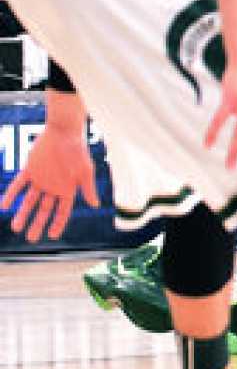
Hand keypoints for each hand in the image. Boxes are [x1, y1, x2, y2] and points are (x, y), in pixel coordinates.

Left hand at [2, 122, 97, 242]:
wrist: (63, 131)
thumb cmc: (78, 150)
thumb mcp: (85, 171)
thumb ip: (87, 188)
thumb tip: (96, 204)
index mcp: (68, 189)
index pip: (62, 211)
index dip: (57, 223)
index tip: (51, 236)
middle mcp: (53, 186)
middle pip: (44, 209)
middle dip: (37, 224)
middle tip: (31, 237)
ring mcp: (41, 179)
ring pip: (30, 200)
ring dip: (22, 213)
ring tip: (16, 226)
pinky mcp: (30, 170)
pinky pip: (18, 185)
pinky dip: (11, 195)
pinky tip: (4, 205)